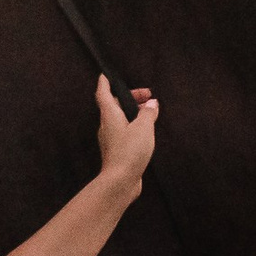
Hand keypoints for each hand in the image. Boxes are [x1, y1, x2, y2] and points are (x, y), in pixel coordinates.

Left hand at [95, 74, 159, 192]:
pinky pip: (124, 132)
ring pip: (120, 119)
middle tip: (148, 95)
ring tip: (150, 112)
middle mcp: (107, 126)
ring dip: (133, 112)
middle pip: (114, 105)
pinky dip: (134, 126)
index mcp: (110, 115)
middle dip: (130, 97)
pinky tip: (146, 131)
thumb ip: (148, 113)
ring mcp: (111, 139)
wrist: (120, 181)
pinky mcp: (117, 151)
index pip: (103, 93)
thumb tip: (152, 104)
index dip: (104, 83)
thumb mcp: (144, 127)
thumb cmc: (129, 152)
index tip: (106, 75)